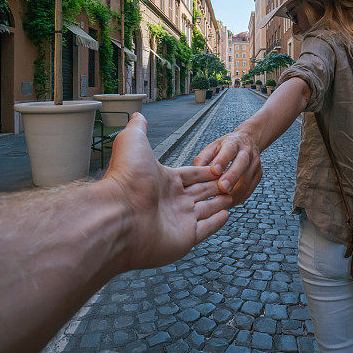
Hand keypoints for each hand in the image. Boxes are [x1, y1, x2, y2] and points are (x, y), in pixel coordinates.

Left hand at [102, 113, 231, 270]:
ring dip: (219, 203)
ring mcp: (179, 221)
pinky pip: (206, 229)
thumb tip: (137, 114)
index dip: (206, 170)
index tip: (219, 167)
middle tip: (232, 181)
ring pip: (206, 210)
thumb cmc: (126, 177)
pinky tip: (227, 215)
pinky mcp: (185, 239)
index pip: (191, 174)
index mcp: (164, 180)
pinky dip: (216, 223)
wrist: (118, 214)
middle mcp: (172, 200)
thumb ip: (138, 128)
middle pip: (200, 191)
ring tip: (233, 196)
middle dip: (216, 186)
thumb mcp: (133, 141)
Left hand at [193, 128, 262, 205]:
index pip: (229, 150)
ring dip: (235, 192)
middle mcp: (247, 152)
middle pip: (242, 163)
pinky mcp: (258, 175)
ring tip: (221, 201)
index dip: (222, 160)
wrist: (248, 142)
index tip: (215, 170)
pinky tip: (227, 202)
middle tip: (222, 188)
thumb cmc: (227, 146)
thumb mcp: (213, 146)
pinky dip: (238, 198)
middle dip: (232, 177)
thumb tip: (195, 171)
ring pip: (247, 179)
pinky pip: (249, 190)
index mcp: (234, 143)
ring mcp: (255, 164)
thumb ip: (204, 158)